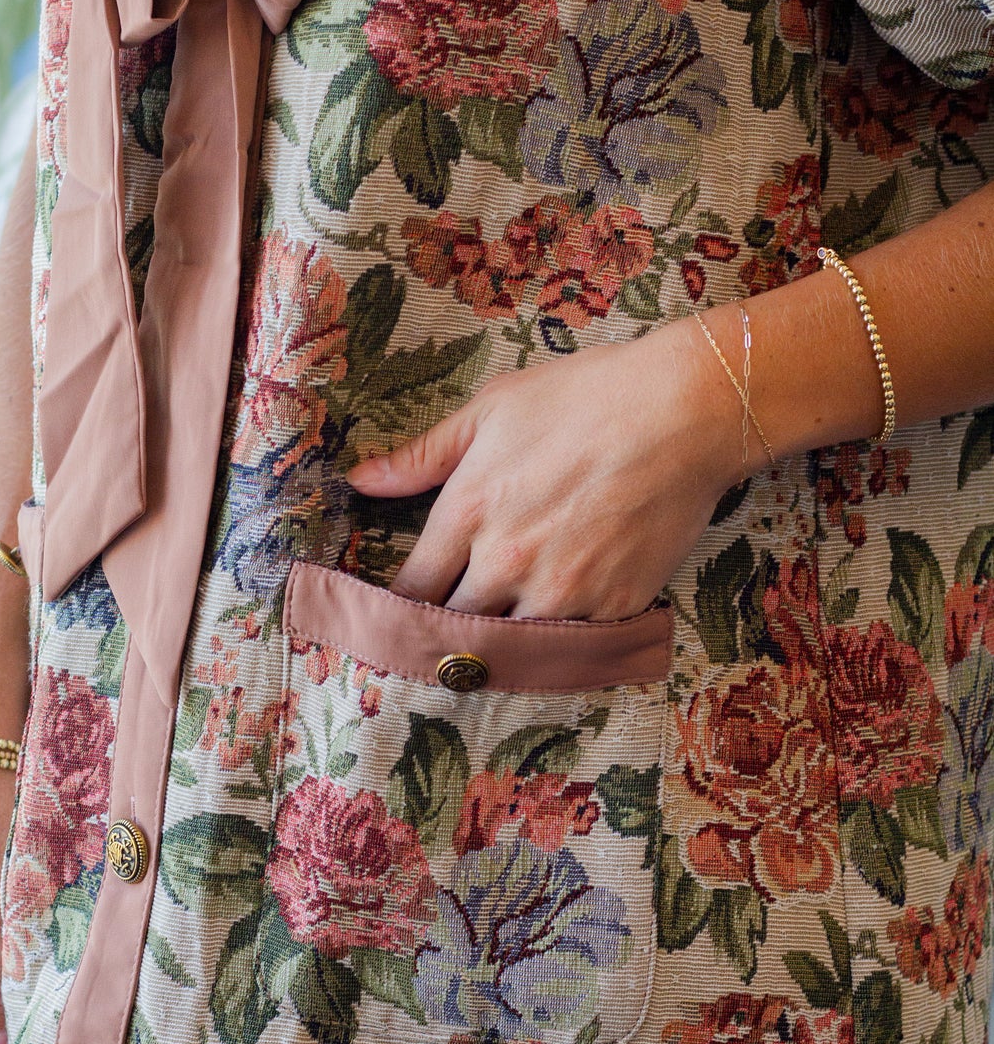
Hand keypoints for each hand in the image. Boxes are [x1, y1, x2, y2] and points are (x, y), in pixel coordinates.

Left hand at [347, 319, 745, 618]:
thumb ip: (422, 455)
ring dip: (500, 640)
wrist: (683, 411)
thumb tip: (360, 480)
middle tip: (448, 627)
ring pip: (508, 644)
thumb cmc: (584, 398)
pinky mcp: (612, 606)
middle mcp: (505, 562)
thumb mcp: (491, 410)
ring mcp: (561, 591)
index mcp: (467, 512)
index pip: (412, 587)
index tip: (402, 609)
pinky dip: (557, 642)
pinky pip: (568, 645)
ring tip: (497, 636)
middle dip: (447, 626)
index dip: (402, 604)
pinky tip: (553, 630)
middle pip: (454, 624)